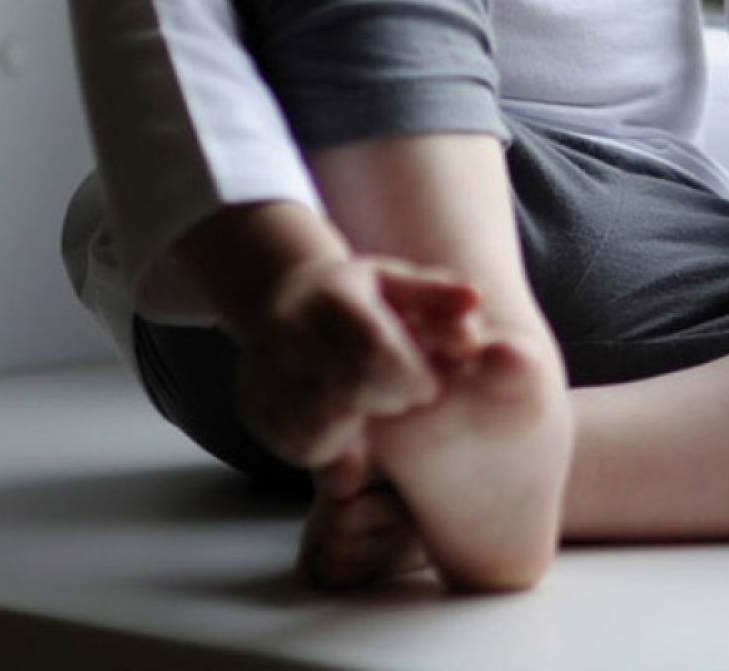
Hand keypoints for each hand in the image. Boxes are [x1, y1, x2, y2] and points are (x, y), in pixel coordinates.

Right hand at [233, 253, 481, 470]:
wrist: (281, 301)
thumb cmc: (357, 295)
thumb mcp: (396, 281)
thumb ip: (437, 294)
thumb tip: (475, 300)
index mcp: (330, 295)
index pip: (374, 349)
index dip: (409, 376)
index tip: (427, 386)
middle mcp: (288, 332)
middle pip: (348, 389)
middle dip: (388, 402)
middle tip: (404, 399)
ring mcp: (263, 371)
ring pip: (320, 427)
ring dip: (358, 430)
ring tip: (372, 408)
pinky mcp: (252, 407)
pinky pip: (297, 447)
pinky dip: (330, 446)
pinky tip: (345, 424)